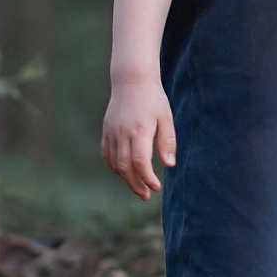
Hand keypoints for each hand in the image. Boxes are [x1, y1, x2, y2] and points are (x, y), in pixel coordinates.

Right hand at [101, 79, 174, 199]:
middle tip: (145, 195)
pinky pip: (108, 154)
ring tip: (138, 187)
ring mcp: (111, 132)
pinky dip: (115, 167)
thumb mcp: (166, 118)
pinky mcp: (106, 130)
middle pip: (125, 167)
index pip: (140, 161)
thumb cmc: (153, 99)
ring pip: (115, 163)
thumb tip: (169, 165)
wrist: (131, 81)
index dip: (147, 177)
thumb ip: (167, 142)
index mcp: (139, 130)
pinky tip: (125, 174)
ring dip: (125, 178)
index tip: (156, 186)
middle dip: (135, 184)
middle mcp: (122, 133)